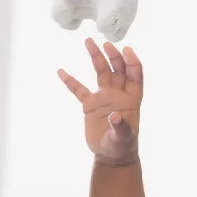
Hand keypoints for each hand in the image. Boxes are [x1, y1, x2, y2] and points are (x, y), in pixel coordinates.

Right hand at [58, 39, 142, 165]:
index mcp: (132, 98)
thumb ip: (121, 127)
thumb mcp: (124, 138)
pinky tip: (61, 71)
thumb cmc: (122, 146)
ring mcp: (104, 97)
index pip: (135, 74)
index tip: (126, 50)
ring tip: (88, 42)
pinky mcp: (90, 104)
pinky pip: (79, 90)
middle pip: (117, 69)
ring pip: (101, 72)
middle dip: (113, 55)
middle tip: (105, 44)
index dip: (132, 61)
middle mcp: (118, 93)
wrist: (110, 154)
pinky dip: (70, 81)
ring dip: (96, 57)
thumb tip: (115, 117)